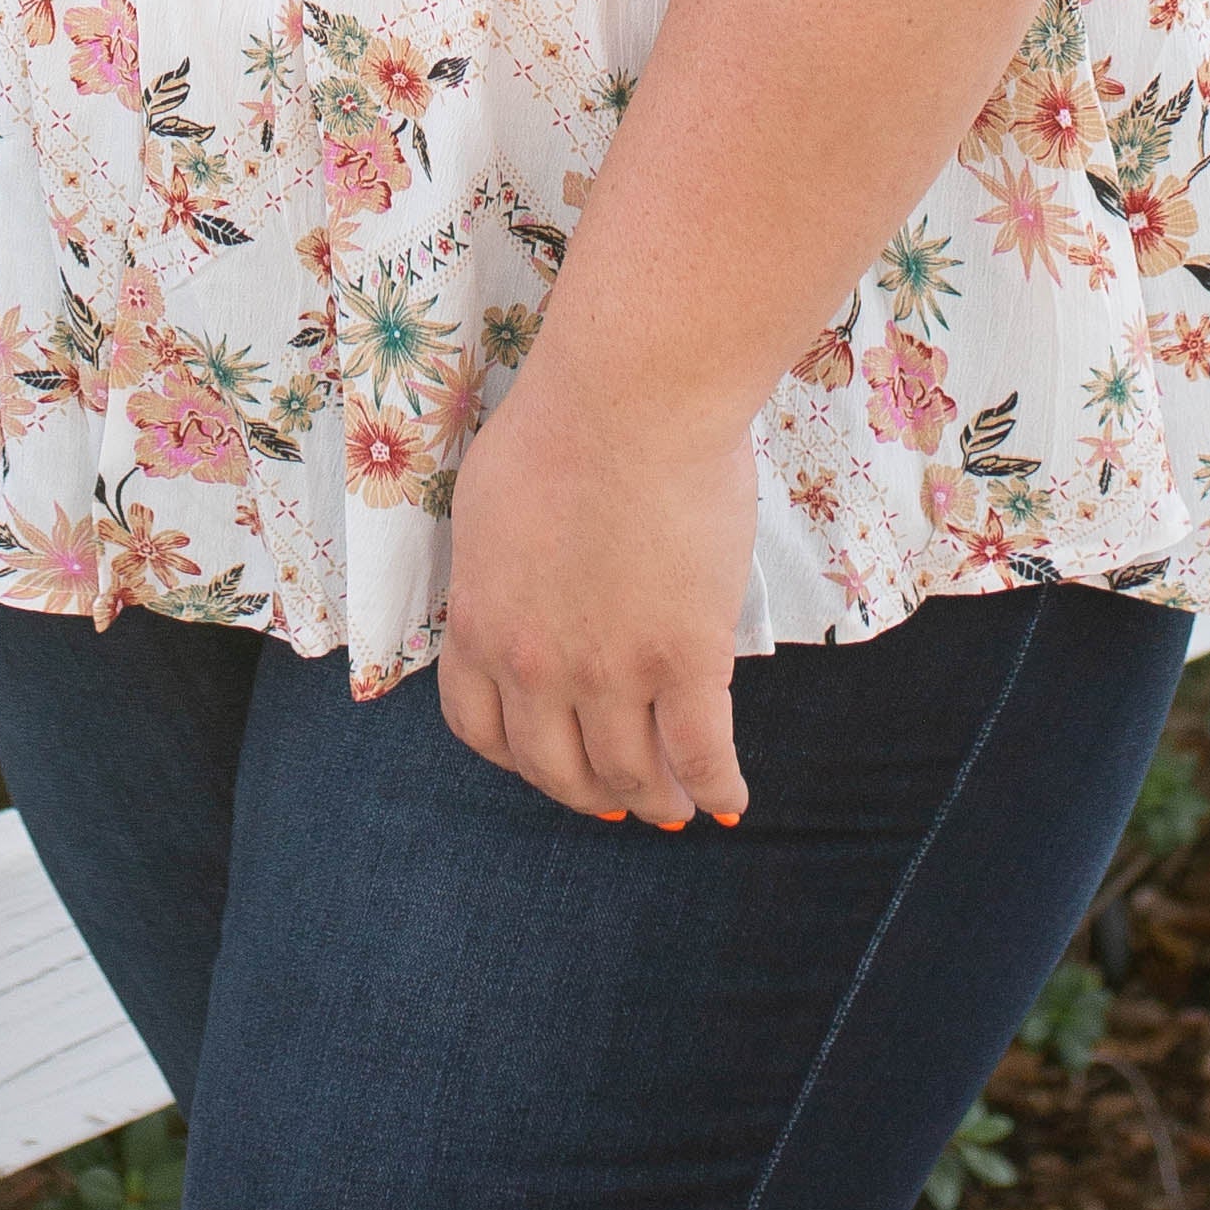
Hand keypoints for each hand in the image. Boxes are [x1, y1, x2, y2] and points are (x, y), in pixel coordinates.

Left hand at [437, 365, 756, 828]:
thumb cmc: (561, 424)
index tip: (545, 765)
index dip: (519, 759)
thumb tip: (516, 588)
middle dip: (589, 795)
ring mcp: (611, 672)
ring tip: (675, 809)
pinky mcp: (686, 662)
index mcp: (478, 624)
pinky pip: (702, 754)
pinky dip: (716, 790)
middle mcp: (535, 667)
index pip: (481, 729)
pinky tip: (730, 800)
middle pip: (556, 767)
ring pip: (631, 774)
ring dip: (655, 802)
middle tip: (617, 801)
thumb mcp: (492, 505)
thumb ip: (499, 568)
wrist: (630, 400)